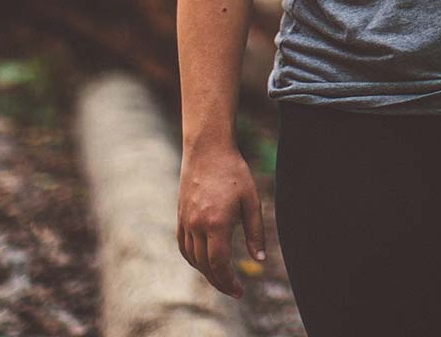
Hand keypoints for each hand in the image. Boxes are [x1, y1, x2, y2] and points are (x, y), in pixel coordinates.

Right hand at [178, 144, 266, 299]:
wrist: (208, 149)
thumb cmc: (234, 171)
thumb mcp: (252, 199)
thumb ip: (255, 231)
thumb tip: (260, 260)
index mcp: (216, 223)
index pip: (219, 264)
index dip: (228, 281)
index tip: (239, 291)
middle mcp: (197, 225)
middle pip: (205, 265)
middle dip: (219, 282)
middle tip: (234, 290)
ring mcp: (186, 221)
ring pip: (193, 258)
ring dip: (206, 272)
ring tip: (222, 277)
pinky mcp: (180, 215)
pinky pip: (183, 245)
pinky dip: (193, 258)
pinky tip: (203, 261)